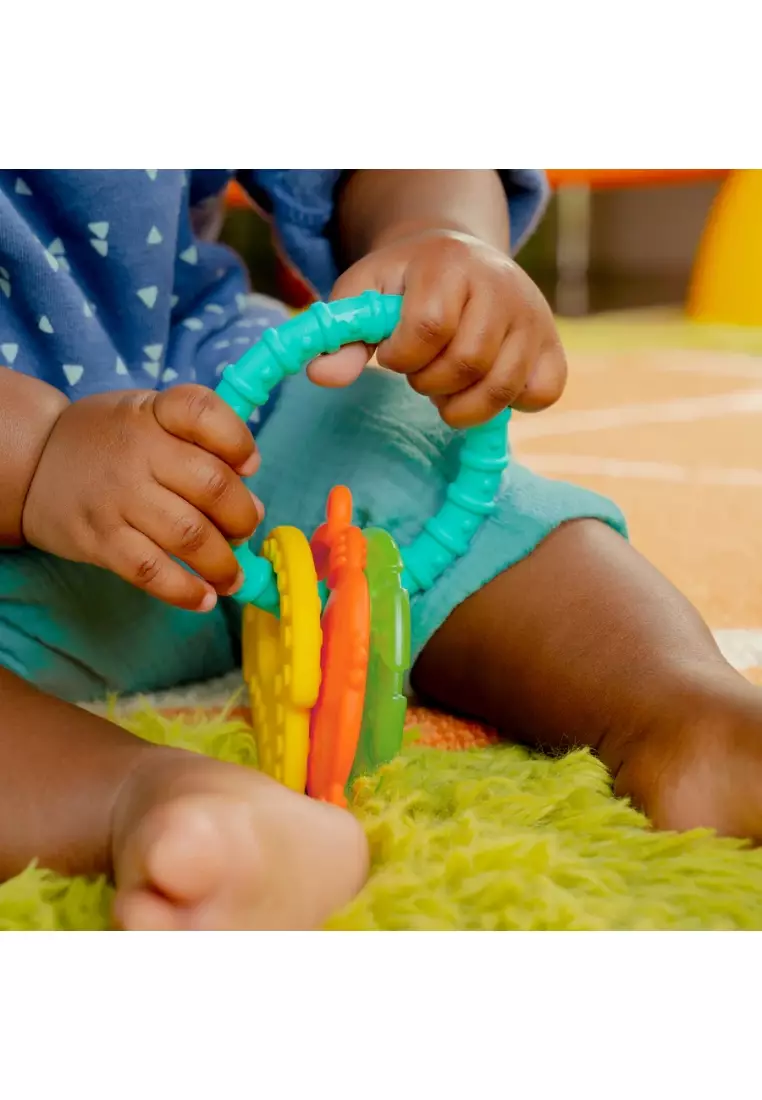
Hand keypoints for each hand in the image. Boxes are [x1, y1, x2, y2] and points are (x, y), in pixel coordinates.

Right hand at [22, 386, 261, 610]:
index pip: (204, 413)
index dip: (238, 441)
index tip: (249, 465)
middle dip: (242, 518)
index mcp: (155, 412)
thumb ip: (200, 443)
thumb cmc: (110, 442)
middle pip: (212, 485)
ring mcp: (118, 498)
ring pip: (190, 535)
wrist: (34, 464)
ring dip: (223, 564)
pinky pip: (151, 572)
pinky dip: (184, 591)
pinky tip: (203, 598)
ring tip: (231, 576)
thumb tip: (251, 499)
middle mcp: (137, 451)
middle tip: (243, 532)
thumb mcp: (149, 416)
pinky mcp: (100, 540)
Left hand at [309, 229, 566, 427]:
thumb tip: (322, 376)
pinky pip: (541, 394)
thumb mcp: (364, 295)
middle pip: (466, 363)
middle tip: (421, 369)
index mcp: (449, 263)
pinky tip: (485, 385)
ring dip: (464, 403)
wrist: (457, 258)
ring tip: (448, 383)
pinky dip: (511, 403)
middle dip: (430, 382)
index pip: (430, 326)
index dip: (404, 356)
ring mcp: (532, 316)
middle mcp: (500, 285)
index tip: (395, 354)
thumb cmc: (403, 283)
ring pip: (503, 387)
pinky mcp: (552, 346)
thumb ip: (341, 335)